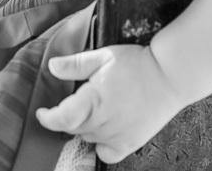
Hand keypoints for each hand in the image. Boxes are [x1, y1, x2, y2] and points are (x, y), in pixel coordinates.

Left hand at [36, 45, 185, 164]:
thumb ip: (75, 64)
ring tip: (93, 111)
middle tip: (73, 104)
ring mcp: (116, 136)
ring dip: (84, 127)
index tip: (42, 113)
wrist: (169, 76)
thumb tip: (52, 67)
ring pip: (88, 138)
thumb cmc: (136, 64)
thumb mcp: (103, 56)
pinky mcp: (130, 143)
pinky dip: (101, 145)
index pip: (61, 118)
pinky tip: (103, 132)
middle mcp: (102, 122)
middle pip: (73, 128)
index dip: (47, 118)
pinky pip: (106, 153)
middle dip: (67, 118)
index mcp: (92, 100)